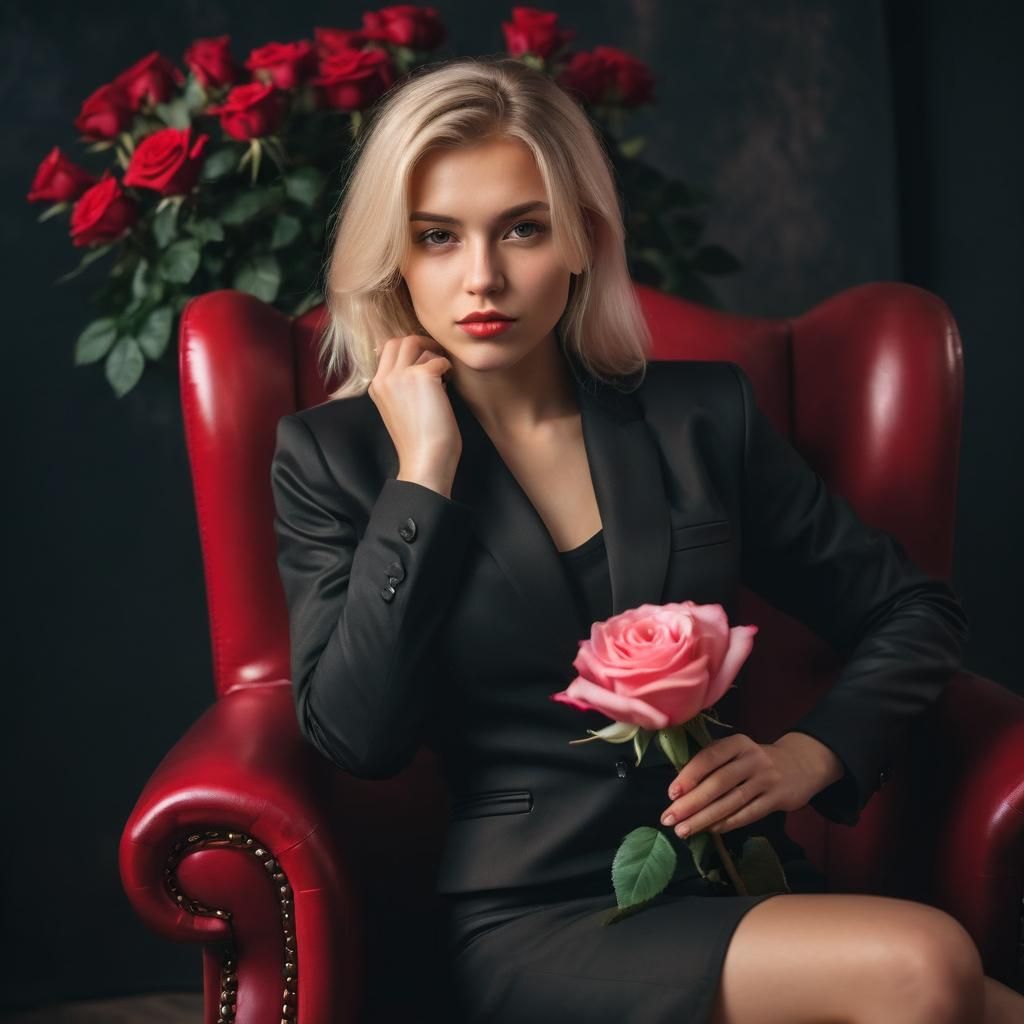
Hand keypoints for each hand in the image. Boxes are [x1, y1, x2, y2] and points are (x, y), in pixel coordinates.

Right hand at [369, 334, 461, 487]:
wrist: (424, 461)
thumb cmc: (418, 442)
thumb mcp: (400, 408)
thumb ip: (403, 386)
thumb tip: (423, 364)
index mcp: (376, 386)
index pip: (387, 350)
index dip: (408, 349)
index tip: (424, 358)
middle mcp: (383, 378)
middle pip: (399, 340)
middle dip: (421, 344)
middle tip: (437, 357)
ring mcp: (400, 375)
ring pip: (416, 343)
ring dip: (434, 355)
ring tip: (444, 375)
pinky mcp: (421, 376)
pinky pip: (439, 360)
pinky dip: (447, 368)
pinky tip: (449, 384)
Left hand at [659, 733, 825, 838]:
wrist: (800, 764)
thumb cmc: (754, 760)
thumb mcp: (737, 751)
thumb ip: (713, 763)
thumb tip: (681, 790)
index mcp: (737, 743)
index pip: (709, 758)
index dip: (689, 775)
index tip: (671, 793)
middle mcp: (752, 759)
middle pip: (718, 783)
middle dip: (691, 803)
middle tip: (669, 819)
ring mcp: (766, 779)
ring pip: (731, 802)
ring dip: (705, 818)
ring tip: (684, 830)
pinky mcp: (777, 799)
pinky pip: (748, 814)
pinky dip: (727, 823)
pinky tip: (710, 830)